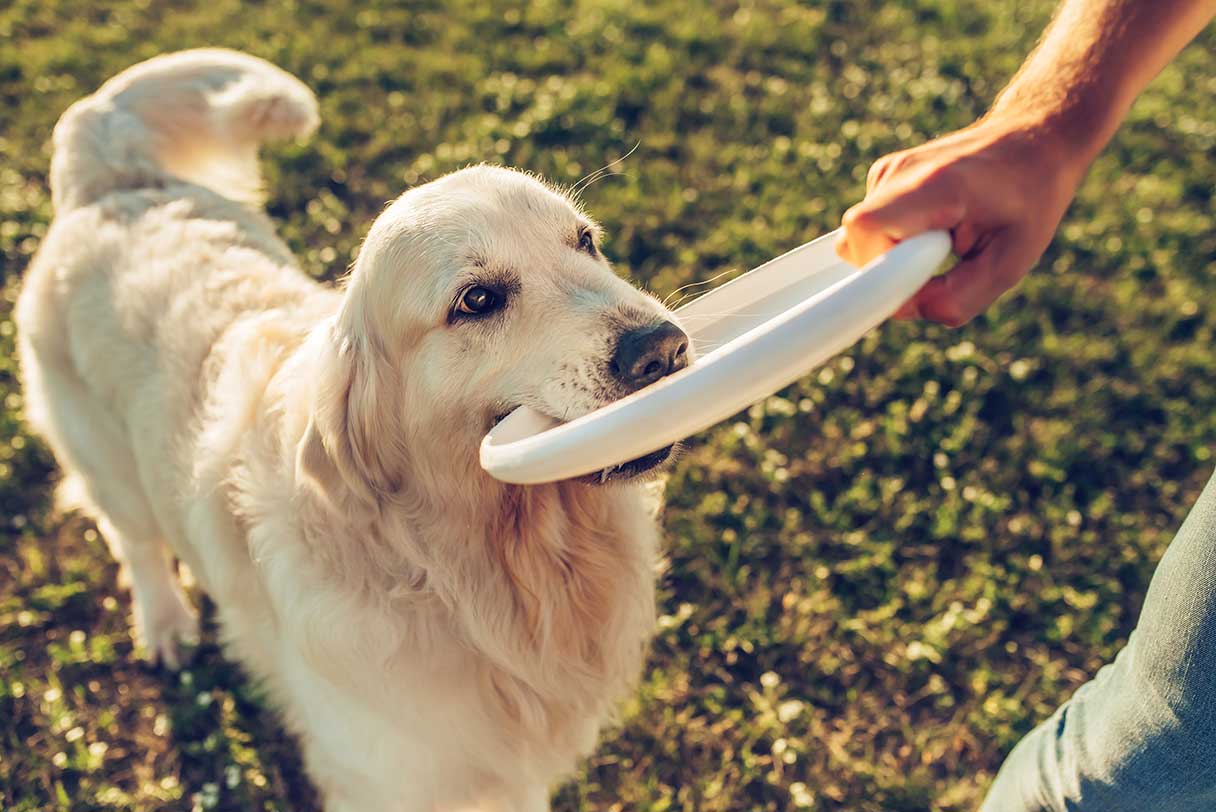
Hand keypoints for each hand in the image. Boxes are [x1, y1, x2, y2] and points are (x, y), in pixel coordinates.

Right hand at [835, 116, 1090, 325]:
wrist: (1034, 140)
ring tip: (945, 242)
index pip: (864, 233)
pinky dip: (895, 243)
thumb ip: (959, 299)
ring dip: (894, 258)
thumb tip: (908, 309)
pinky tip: (935, 229)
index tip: (916, 290)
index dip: (880, 275)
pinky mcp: (882, 176)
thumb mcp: (1011, 262)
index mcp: (933, 185)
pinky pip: (870, 230)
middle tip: (941, 268)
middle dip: (890, 273)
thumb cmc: (1028, 201)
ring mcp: (886, 170)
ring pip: (859, 241)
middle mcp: (899, 172)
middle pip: (855, 244)